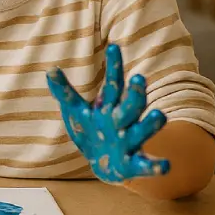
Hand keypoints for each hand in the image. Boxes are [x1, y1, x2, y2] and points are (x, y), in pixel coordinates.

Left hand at [46, 42, 169, 183]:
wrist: (104, 164)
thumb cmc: (92, 131)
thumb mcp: (76, 111)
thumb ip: (65, 92)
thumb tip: (50, 70)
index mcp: (109, 107)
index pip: (113, 84)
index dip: (114, 67)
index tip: (114, 47)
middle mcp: (123, 121)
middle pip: (131, 106)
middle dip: (135, 94)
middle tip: (139, 78)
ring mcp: (129, 142)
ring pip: (141, 131)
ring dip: (150, 124)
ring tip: (160, 115)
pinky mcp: (131, 164)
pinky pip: (144, 165)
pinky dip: (154, 166)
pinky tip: (165, 166)